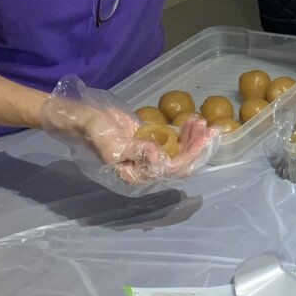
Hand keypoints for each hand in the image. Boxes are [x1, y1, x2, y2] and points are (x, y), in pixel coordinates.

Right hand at [39, 77, 216, 188]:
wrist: (83, 119)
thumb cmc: (94, 132)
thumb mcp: (112, 143)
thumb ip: (135, 151)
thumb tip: (158, 156)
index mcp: (136, 176)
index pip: (171, 170)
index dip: (190, 155)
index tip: (204, 136)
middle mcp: (146, 172)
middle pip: (181, 165)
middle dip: (198, 147)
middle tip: (212, 128)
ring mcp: (150, 159)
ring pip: (180, 155)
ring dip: (193, 139)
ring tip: (200, 121)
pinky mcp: (151, 145)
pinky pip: (174, 145)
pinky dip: (185, 134)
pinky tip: (191, 121)